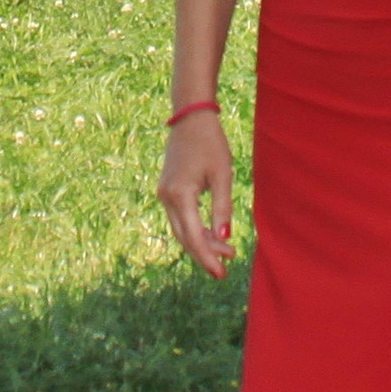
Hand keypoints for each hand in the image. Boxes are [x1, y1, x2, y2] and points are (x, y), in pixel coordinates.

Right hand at [156, 109, 236, 275]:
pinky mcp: (168, 190)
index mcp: (180, 194)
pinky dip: (195, 228)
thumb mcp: (222, 175)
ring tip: (226, 250)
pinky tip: (212, 234)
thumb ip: (222, 208)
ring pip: (181, 228)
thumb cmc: (211, 143)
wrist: (191, 119)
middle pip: (184, 237)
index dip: (207, 257)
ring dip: (201, 241)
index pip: (193, 235)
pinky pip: (180, 217)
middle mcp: (167, 197)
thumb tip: (224, 238)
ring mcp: (164, 193)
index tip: (221, 272)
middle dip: (205, 253)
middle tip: (226, 267)